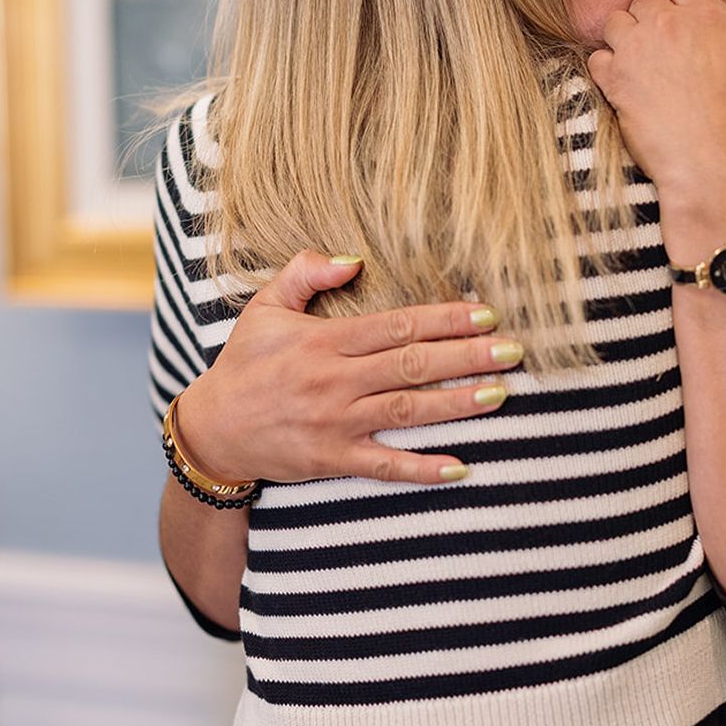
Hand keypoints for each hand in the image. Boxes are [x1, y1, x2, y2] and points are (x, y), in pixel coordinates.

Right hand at [175, 251, 521, 486]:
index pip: (396, 325)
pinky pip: (384, 466)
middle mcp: (334, 381)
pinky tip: (460, 467)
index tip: (485, 314)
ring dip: (456, 403)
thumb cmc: (244, 364)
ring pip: (406, 411)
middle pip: (411, 365)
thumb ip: (304, 273)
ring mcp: (335, 424)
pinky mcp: (332, 460)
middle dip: (466, 357)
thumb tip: (353, 257)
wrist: (212, 430)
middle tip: (513, 351)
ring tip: (500, 394)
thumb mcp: (265, 308)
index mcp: (324, 341)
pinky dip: (422, 468)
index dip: (444, 320)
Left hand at [590, 0, 725, 216]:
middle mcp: (670, 23)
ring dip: (623, 39)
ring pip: (615, 22)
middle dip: (649, 22)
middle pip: (645, 1)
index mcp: (710, 15)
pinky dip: (606, 70)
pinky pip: (597, 58)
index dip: (680, 4)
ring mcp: (638, 48)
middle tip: (657, 50)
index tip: (681, 26)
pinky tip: (622, 87)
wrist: (716, 163)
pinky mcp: (614, 78)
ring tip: (636, 66)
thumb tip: (722, 34)